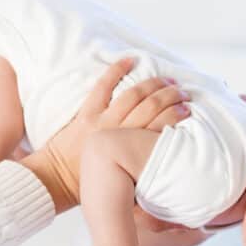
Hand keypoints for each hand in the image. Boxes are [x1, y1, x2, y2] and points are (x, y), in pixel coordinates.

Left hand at [34, 59, 189, 210]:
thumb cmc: (91, 185)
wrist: (57, 179)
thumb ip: (143, 168)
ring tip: (168, 80)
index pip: (159, 128)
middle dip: (171, 97)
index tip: (189, 111)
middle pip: (151, 107)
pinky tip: (131, 60)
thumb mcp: (124, 182)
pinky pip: (103, 86)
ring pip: (133, 95)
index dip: (176, 116)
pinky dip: (116, 70)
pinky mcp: (86, 112)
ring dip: (153, 84)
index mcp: (127, 152)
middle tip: (184, 93)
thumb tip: (167, 159)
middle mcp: (117, 133)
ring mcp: (101, 120)